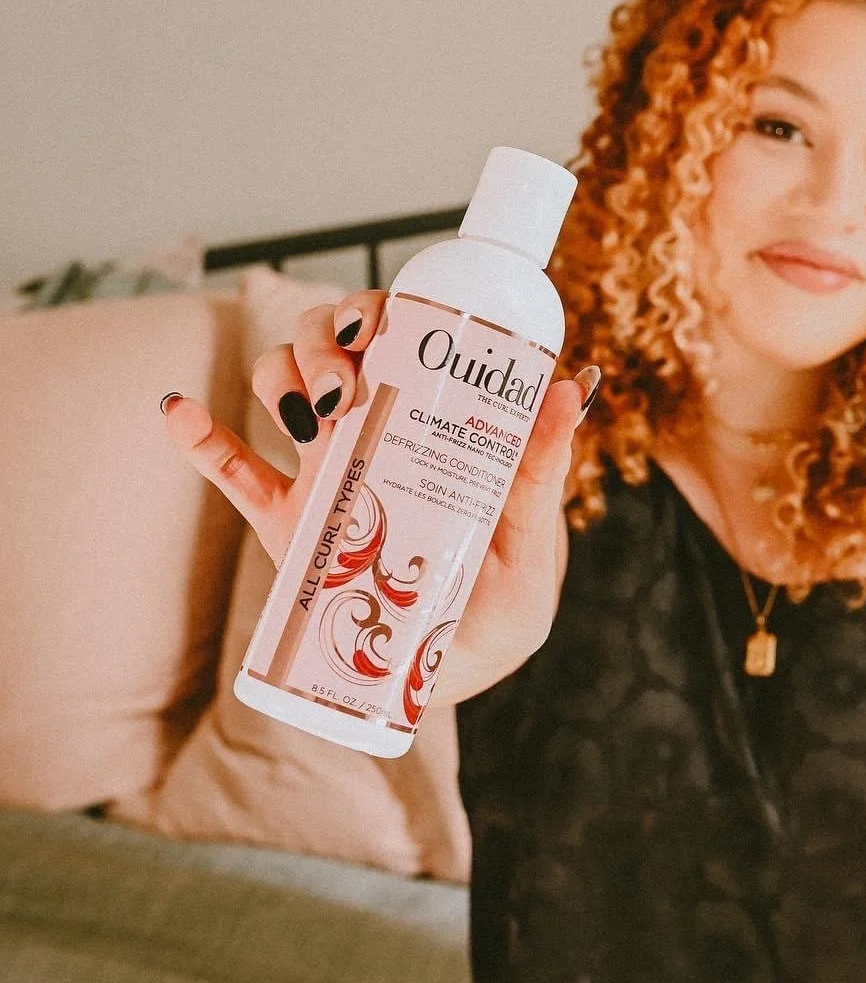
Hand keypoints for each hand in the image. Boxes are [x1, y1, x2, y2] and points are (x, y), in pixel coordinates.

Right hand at [161, 289, 597, 699]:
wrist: (450, 673)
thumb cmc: (502, 599)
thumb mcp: (532, 538)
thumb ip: (543, 469)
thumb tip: (570, 385)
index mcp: (431, 418)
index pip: (398, 334)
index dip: (374, 309)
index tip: (373, 326)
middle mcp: (374, 427)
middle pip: (329, 345)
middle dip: (323, 345)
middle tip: (344, 392)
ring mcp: (325, 471)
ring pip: (280, 387)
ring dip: (278, 379)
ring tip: (307, 419)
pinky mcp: (286, 523)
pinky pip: (232, 470)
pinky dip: (200, 438)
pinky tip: (177, 410)